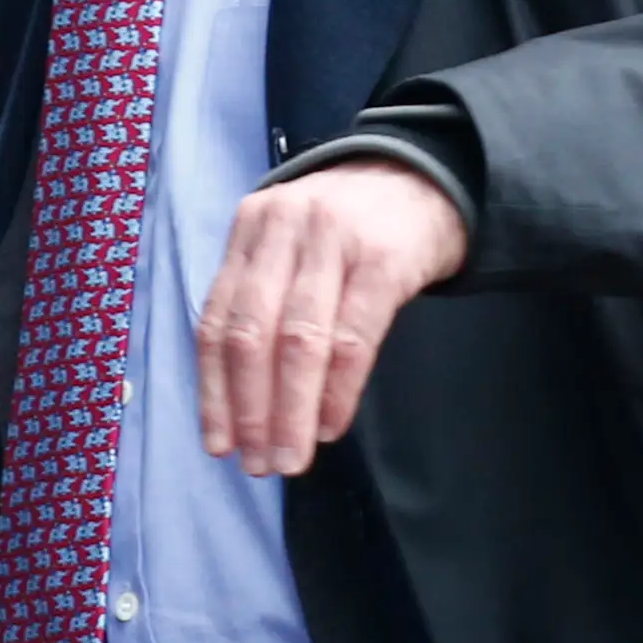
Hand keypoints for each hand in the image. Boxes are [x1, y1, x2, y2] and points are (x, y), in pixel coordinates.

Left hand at [195, 159, 468, 478]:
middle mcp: (284, 227)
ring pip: (298, 340)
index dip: (214, 390)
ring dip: (290, 411)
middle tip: (258, 464)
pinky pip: (353, 338)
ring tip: (289, 458)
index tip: (219, 444)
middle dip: (249, 409)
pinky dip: (337, 390)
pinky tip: (330, 425)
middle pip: (252, 333)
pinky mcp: (385, 259)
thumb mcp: (293, 246)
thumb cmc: (352, 229)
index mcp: (251, 228)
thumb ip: (263, 301)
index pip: (217, 319)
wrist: (428, 178)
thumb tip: (239, 402)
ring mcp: (334, 239)